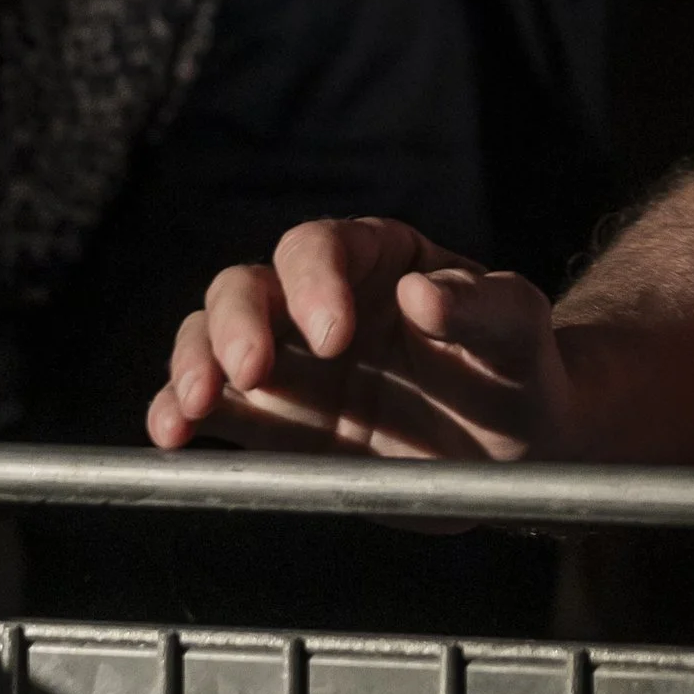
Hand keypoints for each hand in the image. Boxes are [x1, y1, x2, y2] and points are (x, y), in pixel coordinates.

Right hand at [146, 217, 570, 467]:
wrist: (516, 446)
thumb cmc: (520, 366)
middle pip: (248, 287)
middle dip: (239, 324)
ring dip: (193, 364)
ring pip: (210, 338)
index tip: (334, 335)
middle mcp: (318, 299)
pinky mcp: (272, 421)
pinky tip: (174, 436)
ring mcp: (289, 360)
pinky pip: (211, 407)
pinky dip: (179, 415)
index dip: (313, 282)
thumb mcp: (518, 330)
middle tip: (255, 371)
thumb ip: (477, 307)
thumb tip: (419, 293)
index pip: (321, 247)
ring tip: (195, 405)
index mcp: (377, 258)